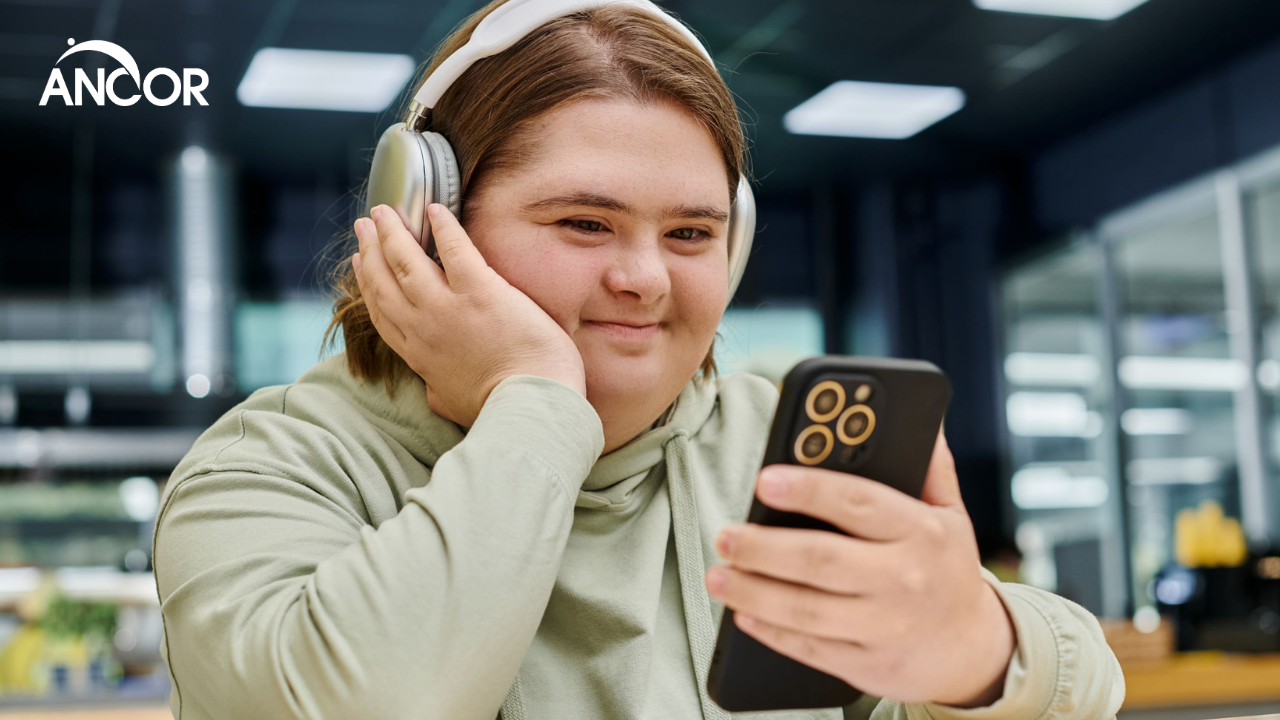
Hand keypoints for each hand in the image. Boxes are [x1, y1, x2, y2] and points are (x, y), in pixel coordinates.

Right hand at [352, 203, 586, 426]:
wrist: (528, 409)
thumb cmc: (500, 410)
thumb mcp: (454, 406)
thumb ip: (439, 392)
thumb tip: (432, 392)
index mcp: (418, 355)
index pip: (383, 312)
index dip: (368, 283)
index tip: (361, 262)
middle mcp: (423, 327)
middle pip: (385, 280)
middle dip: (372, 248)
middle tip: (365, 225)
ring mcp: (447, 307)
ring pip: (407, 260)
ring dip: (393, 232)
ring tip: (384, 210)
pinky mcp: (480, 291)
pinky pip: (454, 248)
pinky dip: (443, 226)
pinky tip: (435, 208)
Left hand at [705, 433, 1015, 707]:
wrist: (973, 650)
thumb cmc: (945, 567)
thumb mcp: (950, 514)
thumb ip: (930, 466)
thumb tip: (921, 416)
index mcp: (922, 531)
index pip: (858, 503)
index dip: (809, 490)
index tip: (764, 481)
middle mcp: (905, 578)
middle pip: (821, 559)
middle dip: (764, 546)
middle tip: (725, 535)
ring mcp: (885, 625)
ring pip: (807, 609)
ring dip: (754, 592)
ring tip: (717, 575)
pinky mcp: (867, 662)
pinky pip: (809, 647)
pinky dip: (771, 631)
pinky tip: (743, 613)